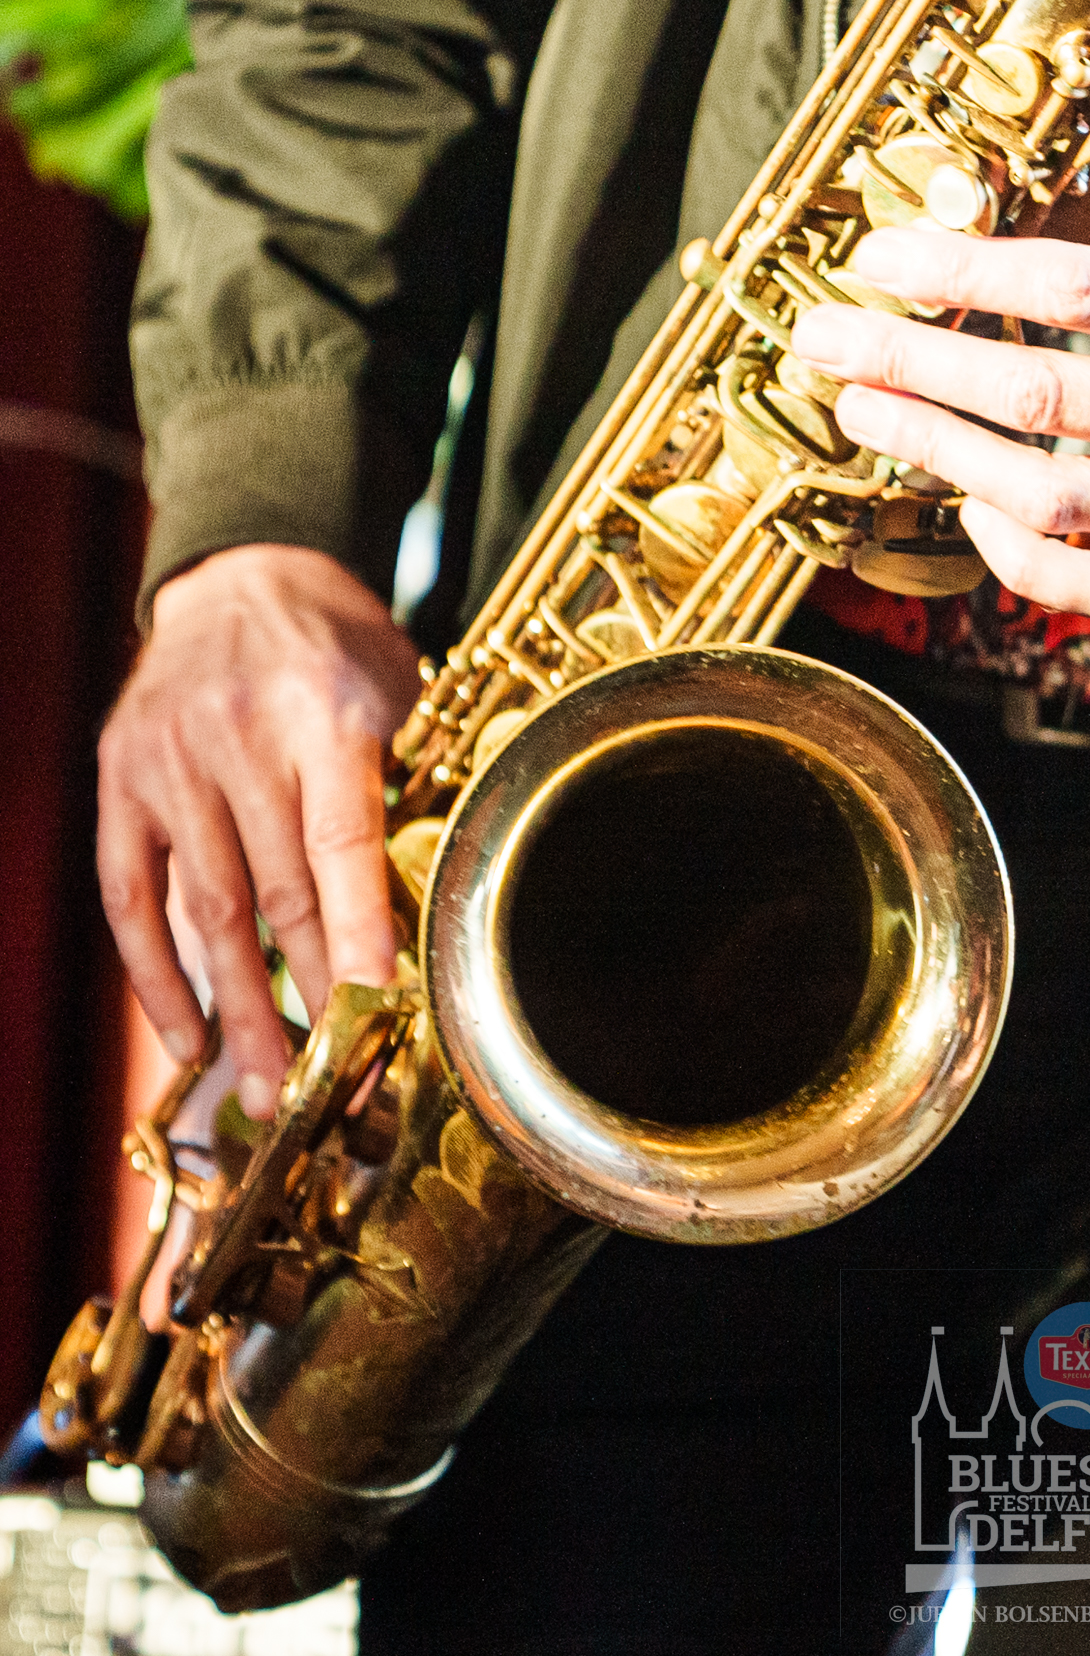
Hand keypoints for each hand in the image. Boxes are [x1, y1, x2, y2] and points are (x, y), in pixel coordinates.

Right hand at [97, 545, 419, 1118]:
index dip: (357, 937)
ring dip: (236, 1009)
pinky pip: (130, 896)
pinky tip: (185, 1037)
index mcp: (324, 716)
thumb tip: (403, 921)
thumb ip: (391, 792)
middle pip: (274, 894)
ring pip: (204, 911)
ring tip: (262, 1084)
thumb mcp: (394, 694)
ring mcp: (169, 763)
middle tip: (328, 1082)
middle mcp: (239, 740)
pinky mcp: (119, 781)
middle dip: (306, 996)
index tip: (377, 1010)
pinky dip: (154, 974)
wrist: (245, 571)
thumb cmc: (338, 646)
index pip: (340, 847)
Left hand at [790, 123, 1089, 619]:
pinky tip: (975, 513)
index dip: (967, 273)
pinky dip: (1031, 564)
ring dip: (943, 457)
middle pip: (1046, 399)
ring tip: (863, 414)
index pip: (1079, 289)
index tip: (882, 256)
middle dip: (916, 367)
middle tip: (824, 341)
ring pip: (1058, 498)